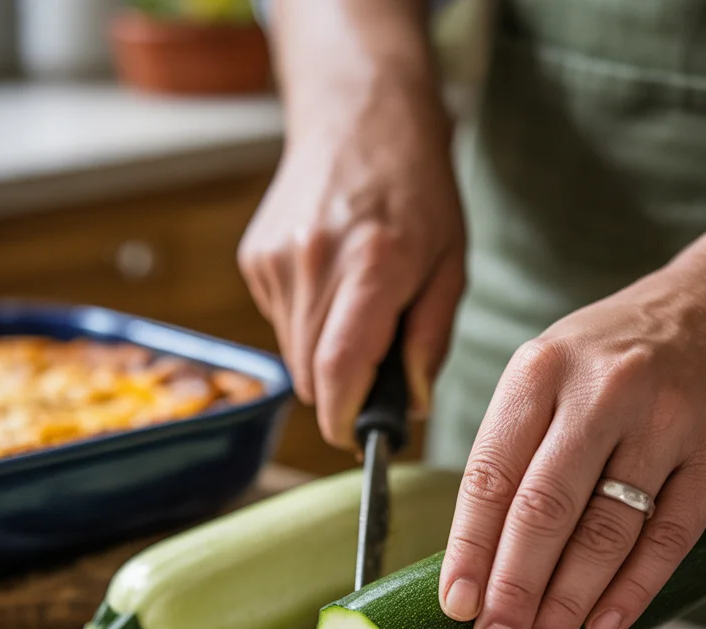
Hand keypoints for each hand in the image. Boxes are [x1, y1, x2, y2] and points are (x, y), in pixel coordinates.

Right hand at [238, 70, 464, 449]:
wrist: (357, 113)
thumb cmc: (417, 188)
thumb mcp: (450, 263)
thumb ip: (431, 340)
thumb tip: (412, 406)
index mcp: (372, 265)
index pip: (339, 370)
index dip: (344, 419)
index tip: (360, 439)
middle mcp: (314, 263)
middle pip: (312, 376)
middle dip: (343, 394)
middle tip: (377, 372)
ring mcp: (276, 261)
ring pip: (294, 356)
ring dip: (326, 359)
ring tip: (358, 311)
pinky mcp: (255, 260)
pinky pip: (281, 326)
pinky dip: (308, 327)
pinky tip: (332, 287)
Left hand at [438, 262, 705, 628]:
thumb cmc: (614, 361)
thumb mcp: (549, 376)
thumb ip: (514, 453)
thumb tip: (477, 562)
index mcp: (541, 372)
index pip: (491, 474)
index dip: (470, 548)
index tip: (457, 606)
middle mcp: (602, 391)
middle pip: (545, 510)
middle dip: (514, 590)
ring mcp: (667, 421)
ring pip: (607, 531)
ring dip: (567, 602)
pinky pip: (669, 537)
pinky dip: (633, 589)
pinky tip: (602, 624)